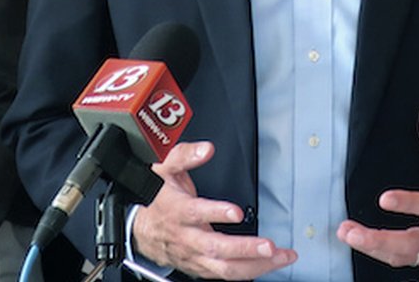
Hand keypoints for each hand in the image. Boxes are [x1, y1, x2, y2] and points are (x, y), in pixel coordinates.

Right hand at [133, 141, 296, 279]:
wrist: (139, 228)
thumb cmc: (155, 197)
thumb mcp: (163, 168)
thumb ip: (185, 155)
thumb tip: (205, 149)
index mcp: (177, 211)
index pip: (195, 214)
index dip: (215, 213)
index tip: (236, 212)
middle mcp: (186, 237)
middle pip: (216, 249)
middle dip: (245, 249)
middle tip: (269, 246)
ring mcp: (194, 256)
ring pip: (224, 268)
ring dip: (255, 265)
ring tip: (280, 256)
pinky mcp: (200, 267)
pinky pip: (225, 275)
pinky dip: (249, 272)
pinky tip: (268, 265)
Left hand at [337, 105, 418, 270]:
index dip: (409, 204)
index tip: (385, 199)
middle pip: (412, 242)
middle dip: (379, 240)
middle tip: (353, 231)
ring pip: (404, 256)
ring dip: (373, 247)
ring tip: (349, 234)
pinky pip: (404, 261)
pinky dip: (381, 253)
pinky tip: (362, 243)